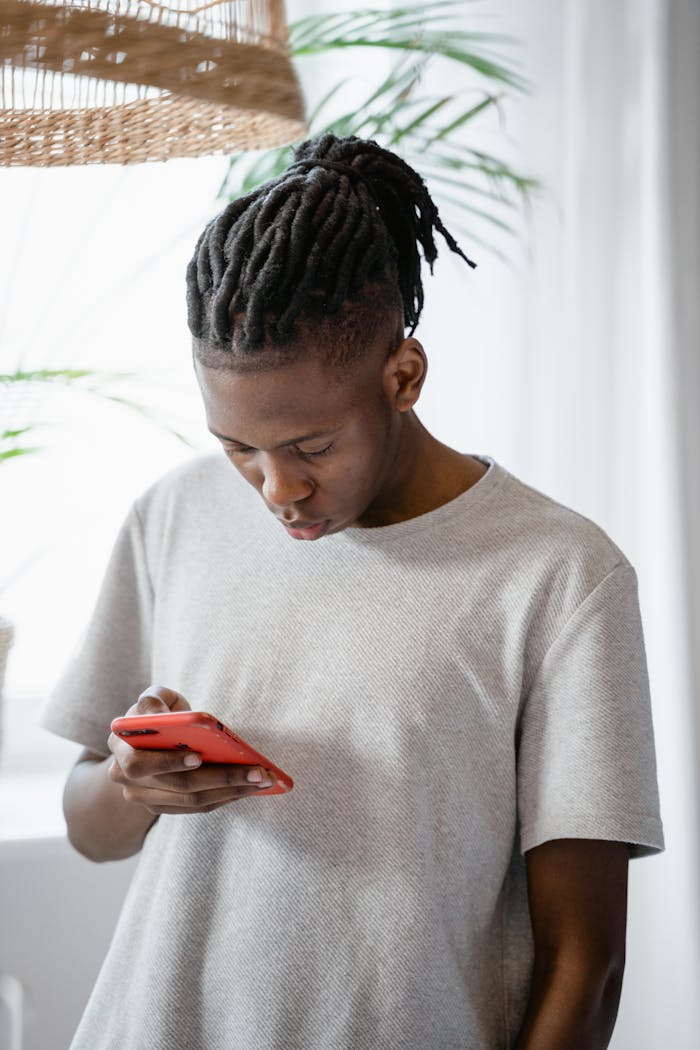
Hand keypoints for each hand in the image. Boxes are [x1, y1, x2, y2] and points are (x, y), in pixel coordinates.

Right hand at [108, 684, 274, 814]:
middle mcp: (126, 779)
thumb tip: (159, 714)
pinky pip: (198, 807)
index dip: (168, 762)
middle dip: (223, 778)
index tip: (199, 757)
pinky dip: (227, 797)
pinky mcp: (163, 808)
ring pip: (193, 801)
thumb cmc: (154, 713)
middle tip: (258, 772)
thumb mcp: (153, 698)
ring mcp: (144, 798)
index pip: (139, 763)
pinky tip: (251, 786)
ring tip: (265, 779)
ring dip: (233, 791)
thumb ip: (153, 700)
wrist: (142, 741)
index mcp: (120, 747)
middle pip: (180, 786)